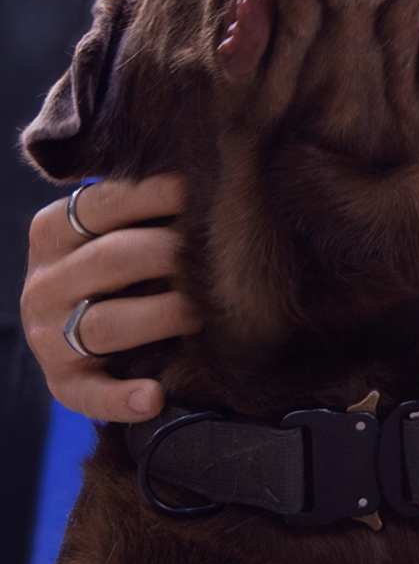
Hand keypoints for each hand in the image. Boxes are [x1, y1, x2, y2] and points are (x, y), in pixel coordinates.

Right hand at [21, 174, 201, 422]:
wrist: (82, 324)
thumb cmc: (123, 258)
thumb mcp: (118, 223)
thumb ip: (142, 201)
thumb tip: (208, 165)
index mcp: (55, 230)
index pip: (108, 201)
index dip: (161, 193)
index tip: (208, 187)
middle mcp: (45, 281)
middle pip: (114, 259)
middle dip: (174, 253)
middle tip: (228, 252)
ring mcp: (48, 335)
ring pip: (107, 323)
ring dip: (163, 317)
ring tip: (210, 313)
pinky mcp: (62, 382)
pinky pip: (89, 394)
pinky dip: (122, 398)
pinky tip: (155, 397)